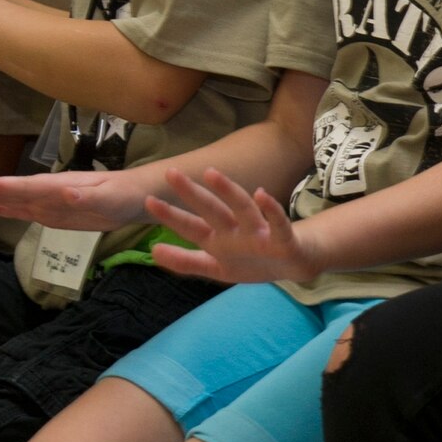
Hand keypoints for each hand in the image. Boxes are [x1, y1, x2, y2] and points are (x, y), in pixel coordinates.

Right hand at [0, 169, 148, 230]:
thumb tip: (62, 194)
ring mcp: (46, 201)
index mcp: (58, 186)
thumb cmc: (123, 195)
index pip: (24, 186)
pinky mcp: (49, 213)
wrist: (133, 197)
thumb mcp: (108, 199)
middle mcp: (47, 191)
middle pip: (10, 191)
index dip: (0, 187)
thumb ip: (85, 199)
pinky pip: (21, 210)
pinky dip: (1, 208)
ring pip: (10, 200)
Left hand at [145, 168, 322, 284]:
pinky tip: (261, 194)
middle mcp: (236, 230)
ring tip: (211, 174)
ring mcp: (259, 232)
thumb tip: (153, 252)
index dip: (170, 216)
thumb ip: (186, 262)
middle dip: (192, 193)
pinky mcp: (282, 238)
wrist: (294, 265)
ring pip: (241, 208)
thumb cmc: (253, 261)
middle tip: (171, 174)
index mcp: (219, 239)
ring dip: (228, 191)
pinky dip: (270, 209)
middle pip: (211, 209)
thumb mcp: (216, 267)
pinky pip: (277, 222)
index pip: (190, 226)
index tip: (148, 201)